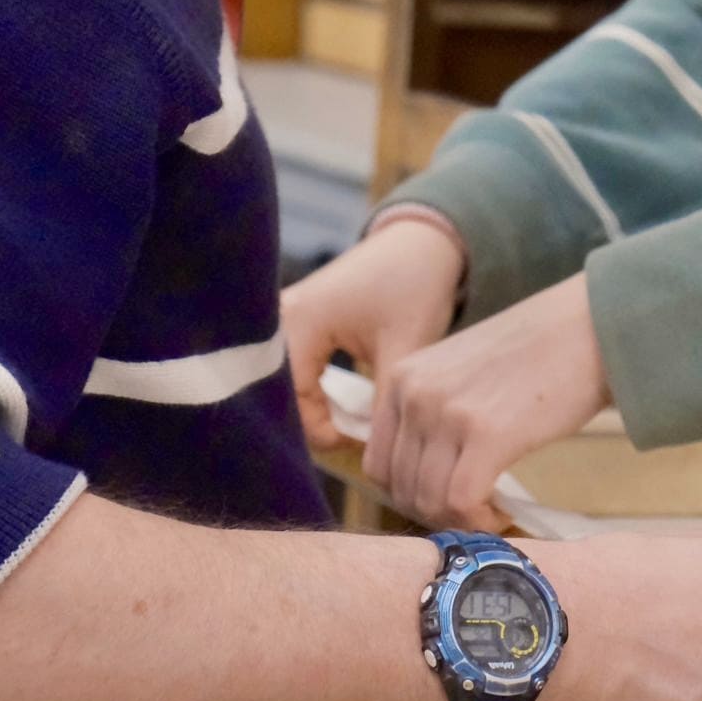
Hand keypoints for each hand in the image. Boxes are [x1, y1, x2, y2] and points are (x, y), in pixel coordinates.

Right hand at [283, 219, 464, 451]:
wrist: (423, 242)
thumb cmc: (414, 285)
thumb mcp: (404, 348)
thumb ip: (385, 404)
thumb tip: (377, 458)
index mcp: (297, 322)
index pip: (289, 400)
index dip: (319, 430)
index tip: (355, 442)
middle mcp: (279, 319)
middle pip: (279, 394)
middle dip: (311, 423)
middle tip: (350, 440)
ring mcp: (284, 319)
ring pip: (285, 384)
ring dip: (314, 408)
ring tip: (348, 425)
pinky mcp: (297, 322)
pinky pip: (292, 370)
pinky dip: (315, 391)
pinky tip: (343, 405)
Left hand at [366, 271, 605, 527]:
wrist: (591, 324)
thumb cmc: (538, 350)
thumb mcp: (462, 371)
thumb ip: (434, 412)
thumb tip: (425, 479)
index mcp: (403, 376)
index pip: (379, 464)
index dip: (412, 495)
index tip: (447, 499)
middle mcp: (414, 393)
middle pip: (401, 488)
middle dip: (436, 511)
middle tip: (473, 510)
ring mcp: (447, 412)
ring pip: (428, 500)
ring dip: (459, 519)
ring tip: (491, 509)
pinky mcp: (486, 434)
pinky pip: (462, 502)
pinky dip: (479, 520)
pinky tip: (501, 512)